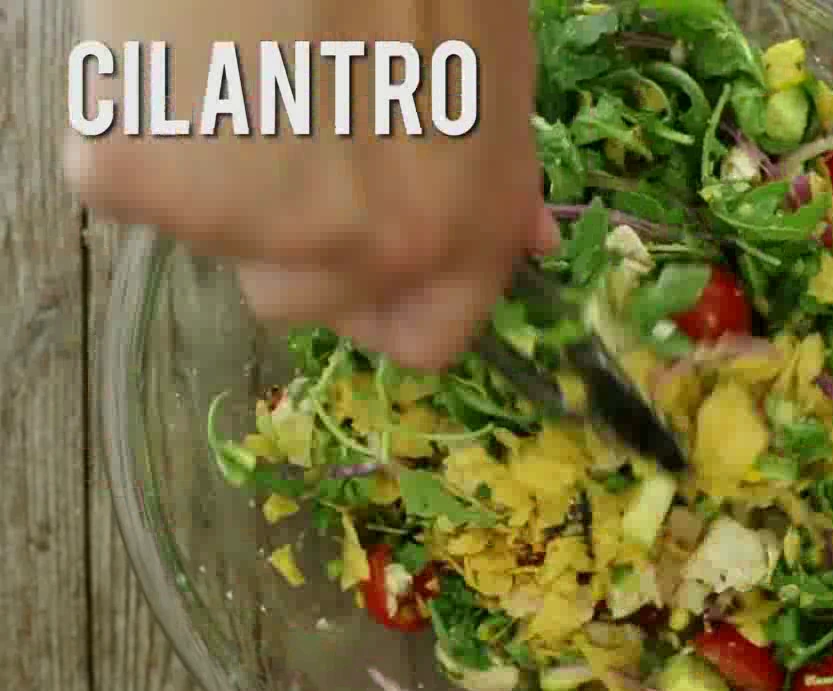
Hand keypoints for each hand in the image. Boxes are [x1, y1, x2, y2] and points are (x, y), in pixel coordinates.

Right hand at [66, 0, 554, 369]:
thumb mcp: (494, 69)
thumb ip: (499, 180)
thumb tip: (525, 246)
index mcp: (460, 229)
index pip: (426, 339)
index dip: (390, 305)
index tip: (361, 268)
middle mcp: (364, 250)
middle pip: (302, 300)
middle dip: (290, 236)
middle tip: (286, 125)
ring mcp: (248, 223)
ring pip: (213, 244)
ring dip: (214, 183)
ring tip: (235, 71)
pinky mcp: (139, 180)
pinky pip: (122, 183)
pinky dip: (133, 131)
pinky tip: (172, 56)